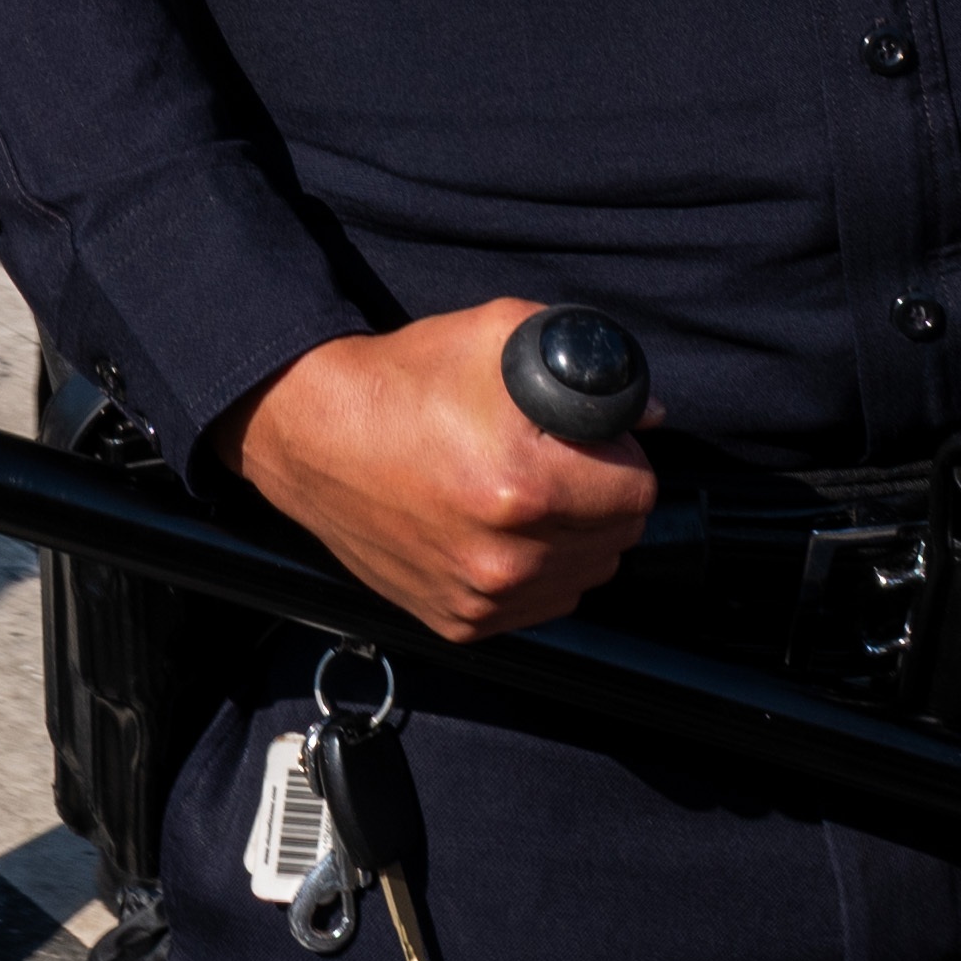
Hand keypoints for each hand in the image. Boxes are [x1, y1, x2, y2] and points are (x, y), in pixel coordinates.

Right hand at [229, 303, 658, 640]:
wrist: (313, 435)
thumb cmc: (405, 381)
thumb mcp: (501, 338)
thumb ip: (590, 369)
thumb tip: (647, 415)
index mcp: (525, 489)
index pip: (639, 493)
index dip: (622, 457)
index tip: (592, 442)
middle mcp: (506, 558)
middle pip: (618, 539)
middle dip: (603, 497)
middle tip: (559, 463)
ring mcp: (482, 598)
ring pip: (585, 577)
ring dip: (574, 539)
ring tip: (527, 496)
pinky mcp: (459, 622)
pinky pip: (539, 606)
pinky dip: (536, 572)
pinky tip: (500, 531)